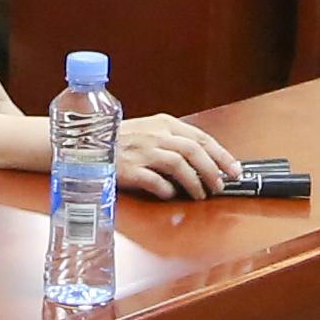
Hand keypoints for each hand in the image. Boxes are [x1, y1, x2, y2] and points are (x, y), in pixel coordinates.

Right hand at [112, 110, 241, 197]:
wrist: (85, 143)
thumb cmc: (118, 139)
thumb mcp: (149, 131)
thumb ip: (173, 141)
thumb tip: (202, 159)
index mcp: (163, 124)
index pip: (201, 138)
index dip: (221, 155)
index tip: (234, 169)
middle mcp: (155, 135)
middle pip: (194, 151)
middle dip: (213, 170)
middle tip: (220, 185)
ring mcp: (142, 152)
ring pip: (179, 165)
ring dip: (195, 182)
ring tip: (200, 194)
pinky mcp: (130, 169)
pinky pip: (155, 182)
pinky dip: (167, 190)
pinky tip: (171, 195)